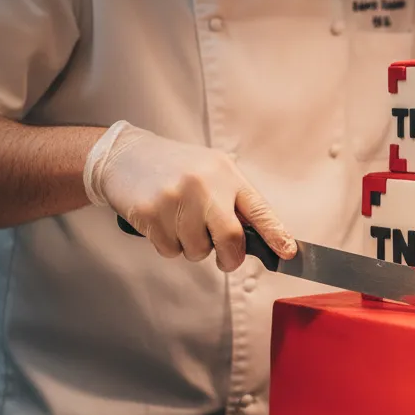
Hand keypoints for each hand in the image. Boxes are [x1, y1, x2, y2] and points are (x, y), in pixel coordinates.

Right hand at [84, 121, 295, 271]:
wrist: (125, 155)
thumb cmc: (177, 168)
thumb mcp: (212, 173)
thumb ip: (235, 202)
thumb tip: (261, 239)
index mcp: (225, 174)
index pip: (259, 209)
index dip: (276, 234)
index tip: (288, 252)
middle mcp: (203, 184)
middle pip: (230, 237)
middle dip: (230, 257)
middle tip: (225, 259)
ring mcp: (175, 198)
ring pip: (197, 250)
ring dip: (192, 248)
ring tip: (180, 222)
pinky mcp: (149, 212)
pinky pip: (170, 250)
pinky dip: (168, 245)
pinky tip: (161, 221)